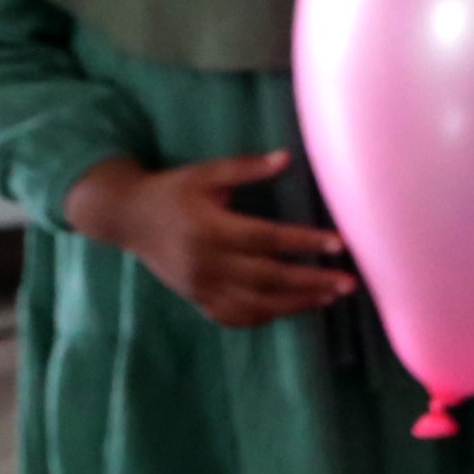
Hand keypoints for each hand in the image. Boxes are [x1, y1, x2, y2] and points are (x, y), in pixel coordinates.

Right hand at [64, 150, 358, 328]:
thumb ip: (245, 167)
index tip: (339, 244)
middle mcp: (206, 263)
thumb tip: (287, 157)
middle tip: (348, 282)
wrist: (125, 218)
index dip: (303, 242)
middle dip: (311, 281)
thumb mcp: (204, 172)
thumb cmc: (171, 190)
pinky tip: (293, 309)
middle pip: (267, 277)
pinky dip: (266, 316)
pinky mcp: (196, 299)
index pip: (266, 239)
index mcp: (210, 228)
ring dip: (296, 303)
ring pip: (255, 304)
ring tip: (331, 297)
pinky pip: (234, 316)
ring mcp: (200, 286)